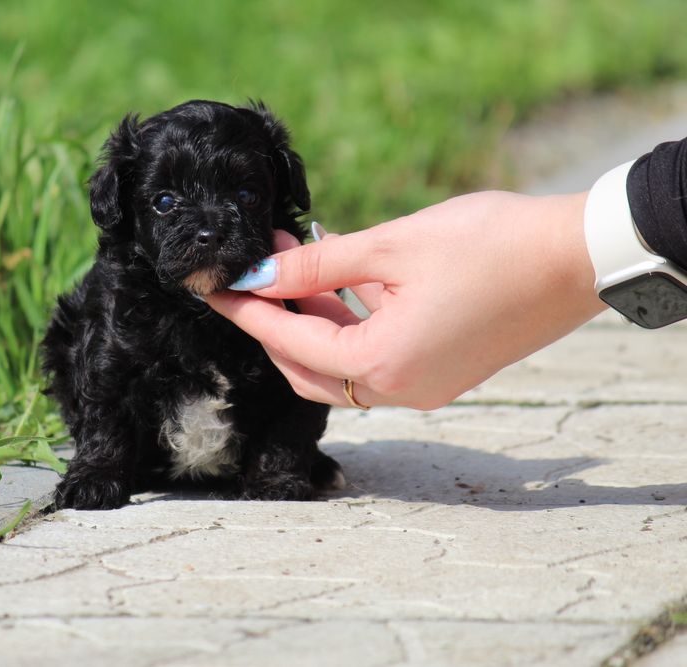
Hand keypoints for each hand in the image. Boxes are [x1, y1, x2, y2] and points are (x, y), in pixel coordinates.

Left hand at [205, 191, 605, 409]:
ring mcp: (424, 387)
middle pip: (308, 368)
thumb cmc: (491, 243)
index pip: (289, 340)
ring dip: (310, 322)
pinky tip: (337, 283)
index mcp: (383, 362)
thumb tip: (259, 272)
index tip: (213, 288)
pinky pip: (373, 360)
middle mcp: (401, 389)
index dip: (246, 311)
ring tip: (293, 263)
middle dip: (274, 322)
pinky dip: (347, 327)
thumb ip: (316, 265)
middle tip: (254, 273)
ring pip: (339, 367)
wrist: (578, 256)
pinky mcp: (442, 373)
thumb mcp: (392, 247)